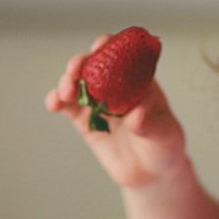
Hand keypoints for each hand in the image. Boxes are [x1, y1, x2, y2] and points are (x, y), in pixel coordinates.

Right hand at [45, 34, 188, 189]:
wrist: (152, 173)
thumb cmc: (165, 146)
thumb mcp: (165, 134)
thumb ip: (149, 124)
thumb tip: (135, 115)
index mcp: (139, 80)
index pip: (123, 55)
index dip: (111, 46)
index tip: (101, 45)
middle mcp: (115, 86)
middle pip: (94, 66)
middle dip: (82, 62)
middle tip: (76, 68)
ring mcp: (97, 102)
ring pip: (77, 84)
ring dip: (67, 82)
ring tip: (66, 91)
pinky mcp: (84, 120)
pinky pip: (67, 107)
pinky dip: (57, 101)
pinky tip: (53, 103)